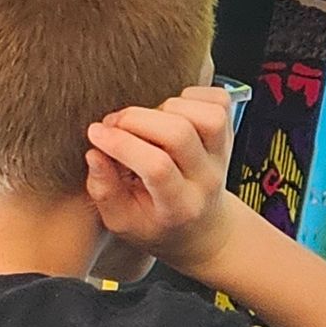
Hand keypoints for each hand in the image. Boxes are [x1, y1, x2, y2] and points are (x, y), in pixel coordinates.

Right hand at [85, 87, 237, 274]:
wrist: (204, 229)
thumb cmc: (158, 224)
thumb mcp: (122, 222)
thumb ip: (104, 191)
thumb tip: (95, 154)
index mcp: (179, 206)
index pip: (156, 167)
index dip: (122, 144)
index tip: (95, 134)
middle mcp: (206, 179)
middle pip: (179, 134)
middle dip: (136, 119)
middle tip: (112, 124)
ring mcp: (223, 154)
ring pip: (206, 116)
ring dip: (166, 107)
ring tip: (146, 121)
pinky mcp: (230, 133)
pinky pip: (219, 102)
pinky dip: (192, 97)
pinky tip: (171, 112)